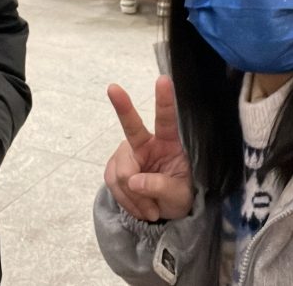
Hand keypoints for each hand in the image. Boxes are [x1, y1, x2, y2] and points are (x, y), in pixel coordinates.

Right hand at [104, 76, 192, 221]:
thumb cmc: (178, 196)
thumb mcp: (179, 196)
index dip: (164, 101)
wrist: (163, 212)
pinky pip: (113, 184)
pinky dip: (126, 201)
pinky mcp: (114, 168)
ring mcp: (127, 155)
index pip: (166, 120)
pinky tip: (139, 207)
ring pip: (121, 173)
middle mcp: (145, 143)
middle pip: (131, 126)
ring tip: (150, 209)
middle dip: (122, 106)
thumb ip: (159, 187)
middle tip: (113, 87)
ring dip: (134, 197)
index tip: (163, 80)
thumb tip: (133, 181)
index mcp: (168, 144)